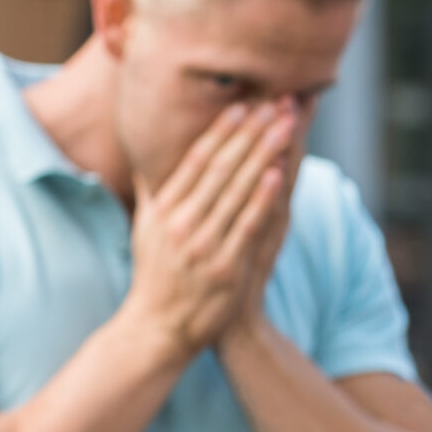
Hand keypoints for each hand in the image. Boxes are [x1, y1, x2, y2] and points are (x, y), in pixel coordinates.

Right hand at [121, 98, 299, 359]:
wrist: (159, 329)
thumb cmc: (156, 275)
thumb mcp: (145, 229)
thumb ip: (151, 189)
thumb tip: (145, 149)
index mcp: (163, 208)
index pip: (197, 159)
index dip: (221, 130)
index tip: (243, 104)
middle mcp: (181, 222)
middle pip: (222, 167)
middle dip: (251, 132)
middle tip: (276, 102)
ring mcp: (203, 245)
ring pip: (238, 189)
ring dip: (264, 153)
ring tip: (286, 124)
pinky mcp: (225, 268)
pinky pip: (247, 225)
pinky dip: (262, 197)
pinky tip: (278, 172)